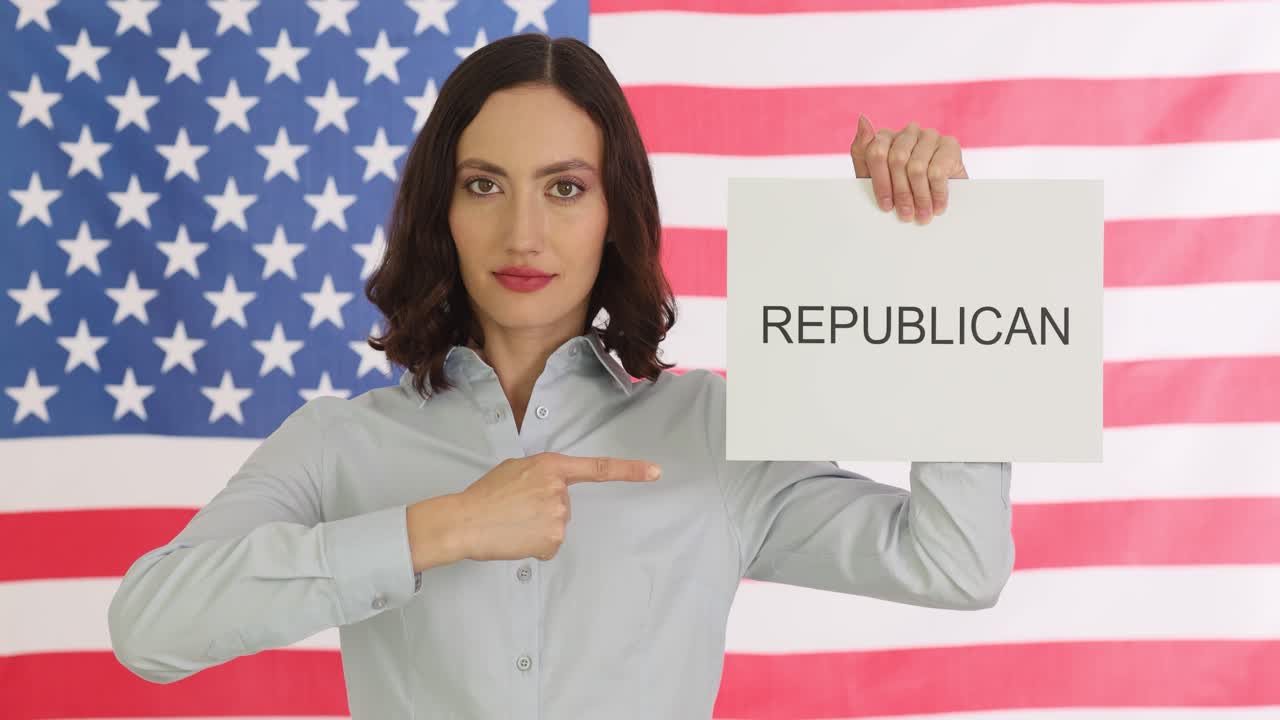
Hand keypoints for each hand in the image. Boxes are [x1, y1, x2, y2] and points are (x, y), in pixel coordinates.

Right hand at [452, 452, 661, 561]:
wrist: (465, 521)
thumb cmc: (485, 494)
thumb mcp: (516, 469)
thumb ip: (541, 474)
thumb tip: (550, 488)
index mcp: (552, 466)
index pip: (599, 468)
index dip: (630, 470)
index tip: (655, 472)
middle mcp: (561, 491)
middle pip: (566, 505)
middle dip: (544, 509)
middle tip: (516, 508)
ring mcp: (559, 517)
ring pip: (557, 526)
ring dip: (538, 527)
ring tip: (512, 522)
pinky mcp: (553, 541)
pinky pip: (549, 545)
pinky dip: (535, 545)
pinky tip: (515, 537)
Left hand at [849, 114, 967, 224]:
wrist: (935, 200)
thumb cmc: (898, 189)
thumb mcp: (872, 177)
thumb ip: (862, 151)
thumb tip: (862, 119)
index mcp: (885, 137)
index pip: (876, 152)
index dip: (881, 183)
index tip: (886, 206)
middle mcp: (908, 132)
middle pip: (897, 160)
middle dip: (900, 192)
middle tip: (906, 215)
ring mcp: (930, 135)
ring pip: (917, 167)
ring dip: (919, 197)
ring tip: (922, 215)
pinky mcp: (950, 145)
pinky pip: (938, 171)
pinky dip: (936, 193)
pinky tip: (937, 206)